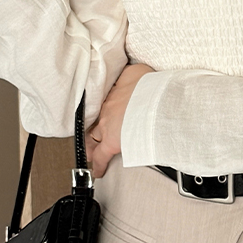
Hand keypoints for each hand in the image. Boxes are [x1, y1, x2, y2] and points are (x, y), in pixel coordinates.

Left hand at [86, 63, 154, 177]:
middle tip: (90, 131)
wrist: (153, 99)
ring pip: (93, 138)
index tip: (99, 110)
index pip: (102, 102)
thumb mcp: (139, 72)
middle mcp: (106, 109)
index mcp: (113, 93)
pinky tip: (98, 171)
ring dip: (92, 144)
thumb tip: (135, 72)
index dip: (100, 108)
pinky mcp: (111, 142)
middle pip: (94, 119)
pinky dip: (98, 164)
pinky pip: (101, 156)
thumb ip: (133, 73)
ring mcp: (107, 126)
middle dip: (92, 126)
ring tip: (91, 151)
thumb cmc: (150, 86)